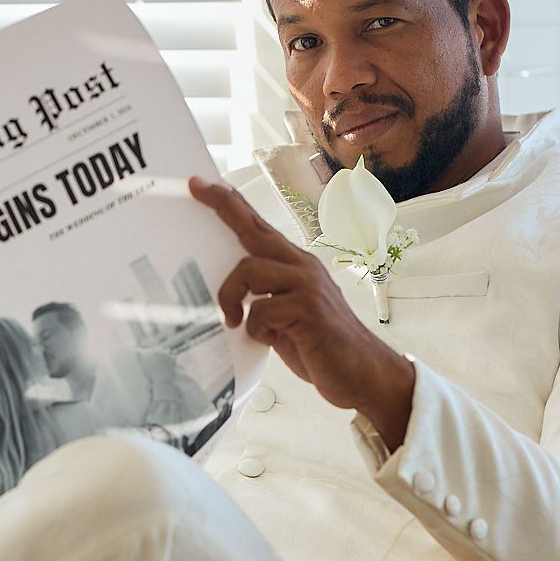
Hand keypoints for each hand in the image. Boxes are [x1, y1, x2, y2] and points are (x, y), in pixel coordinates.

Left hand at [188, 176, 415, 450]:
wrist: (363, 374)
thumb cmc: (322, 349)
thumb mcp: (288, 319)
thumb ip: (266, 302)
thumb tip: (235, 303)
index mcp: (297, 267)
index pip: (259, 229)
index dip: (232, 205)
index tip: (203, 186)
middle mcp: (303, 268)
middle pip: (254, 230)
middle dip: (223, 207)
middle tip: (196, 189)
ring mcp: (307, 286)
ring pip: (248, 270)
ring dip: (230, 297)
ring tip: (233, 321)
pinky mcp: (308, 309)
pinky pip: (260, 311)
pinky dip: (255, 330)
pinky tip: (270, 340)